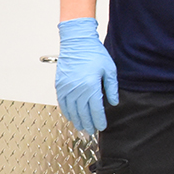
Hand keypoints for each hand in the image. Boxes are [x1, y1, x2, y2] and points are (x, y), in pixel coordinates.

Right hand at [55, 18, 118, 133]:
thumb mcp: (109, 69)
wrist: (76, 42)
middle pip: (83, 113)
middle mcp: (77, 90)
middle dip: (88, 123)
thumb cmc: (94, 53)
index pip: (95, 110)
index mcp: (91, 87)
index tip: (102, 127)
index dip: (99, 120)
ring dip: (77, 120)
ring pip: (71, 110)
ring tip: (82, 127)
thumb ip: (111, 87)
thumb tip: (114, 102)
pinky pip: (62, 103)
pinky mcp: (59, 85)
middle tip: (92, 131)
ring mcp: (66, 88)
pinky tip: (71, 116)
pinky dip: (66, 112)